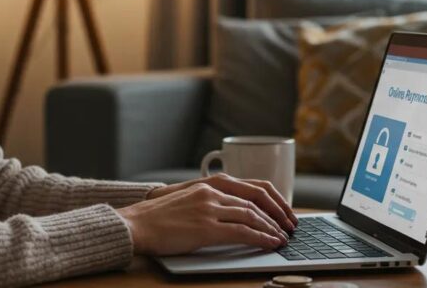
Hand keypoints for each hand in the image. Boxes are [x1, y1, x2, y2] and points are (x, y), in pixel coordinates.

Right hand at [148, 173, 296, 231]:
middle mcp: (212, 192)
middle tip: (290, 226)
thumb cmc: (159, 217)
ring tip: (282, 238)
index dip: (273, 200)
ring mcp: (209, 208)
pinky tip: (269, 243)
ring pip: (252, 216)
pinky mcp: (206, 227)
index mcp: (210, 184)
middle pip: (256, 200)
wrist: (136, 224)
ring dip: (271, 228)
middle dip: (277, 215)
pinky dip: (260, 238)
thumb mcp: (189, 200)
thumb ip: (211, 201)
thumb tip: (235, 213)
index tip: (284, 212)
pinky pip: (242, 232)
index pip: (253, 187)